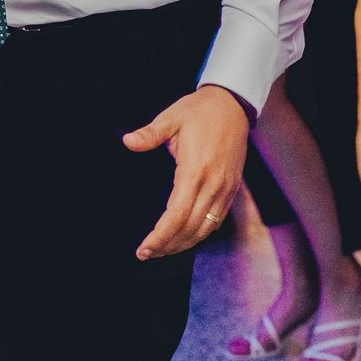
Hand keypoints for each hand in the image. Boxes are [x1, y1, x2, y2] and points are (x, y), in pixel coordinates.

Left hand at [123, 84, 248, 260]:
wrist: (233, 106)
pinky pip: (216, 220)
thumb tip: (128, 142)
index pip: (176, 215)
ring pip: (204, 229)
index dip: (159, 237)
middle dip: (167, 246)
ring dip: (183, 244)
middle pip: (189, 228)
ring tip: (162, 250)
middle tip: (146, 254)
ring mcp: (225, 189)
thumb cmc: (199, 111)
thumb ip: (149, 134)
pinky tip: (184, 237)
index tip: (143, 249)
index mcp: (195, 170)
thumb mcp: (171, 118)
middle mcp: (213, 185)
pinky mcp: (231, 190)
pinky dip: (199, 234)